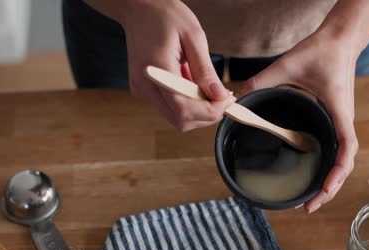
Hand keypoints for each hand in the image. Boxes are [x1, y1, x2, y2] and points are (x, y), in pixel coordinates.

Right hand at [121, 0, 234, 130]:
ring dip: (198, 109)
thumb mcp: (193, 37)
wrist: (140, 8)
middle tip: (223, 96)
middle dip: (206, 114)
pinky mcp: (144, 90)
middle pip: (180, 120)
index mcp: (156, 71)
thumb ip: (205, 70)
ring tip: (206, 85)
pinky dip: (187, 102)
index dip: (210, 111)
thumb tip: (219, 96)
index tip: (228, 101)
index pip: (184, 110)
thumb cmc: (165, 16)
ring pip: (176, 117)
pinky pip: (170, 107)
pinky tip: (192, 82)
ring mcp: (142, 90)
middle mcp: (145, 86)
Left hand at [240, 32, 358, 213]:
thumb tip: (236, 98)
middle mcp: (343, 120)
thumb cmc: (320, 51)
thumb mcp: (287, 64)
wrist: (340, 39)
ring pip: (342, 159)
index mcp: (338, 111)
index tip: (324, 188)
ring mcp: (341, 121)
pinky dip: (329, 166)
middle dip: (331, 187)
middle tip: (310, 207)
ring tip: (313, 200)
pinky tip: (316, 176)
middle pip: (345, 162)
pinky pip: (336, 148)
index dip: (338, 171)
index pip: (346, 147)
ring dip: (331, 181)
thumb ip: (261, 80)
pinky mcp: (336, 119)